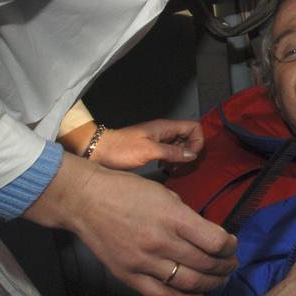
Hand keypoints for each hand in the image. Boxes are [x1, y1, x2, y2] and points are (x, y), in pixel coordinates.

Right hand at [23, 154, 236, 295]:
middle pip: (205, 263)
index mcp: (173, 217)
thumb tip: (209, 236)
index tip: (232, 245)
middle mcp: (160, 242)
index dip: (230, 246)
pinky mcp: (128, 276)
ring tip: (220, 279)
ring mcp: (143, 262)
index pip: (215, 241)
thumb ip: (188, 218)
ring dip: (211, 284)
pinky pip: (161, 295)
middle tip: (232, 264)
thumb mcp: (166, 195)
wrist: (85, 200)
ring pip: (188, 282)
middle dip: (225, 266)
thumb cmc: (128, 190)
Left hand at [88, 119, 204, 170]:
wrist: (98, 151)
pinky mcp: (151, 149)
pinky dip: (172, 160)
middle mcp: (164, 132)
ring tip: (174, 168)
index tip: (190, 155)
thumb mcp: (149, 150)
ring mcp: (157, 140)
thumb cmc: (120, 149)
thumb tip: (192, 154)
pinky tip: (165, 167)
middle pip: (189, 136)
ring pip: (180, 145)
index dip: (197, 141)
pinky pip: (169, 152)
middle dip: (190, 151)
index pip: (194, 127)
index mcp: (165, 128)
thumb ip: (172, 151)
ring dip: (181, 157)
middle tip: (182, 164)